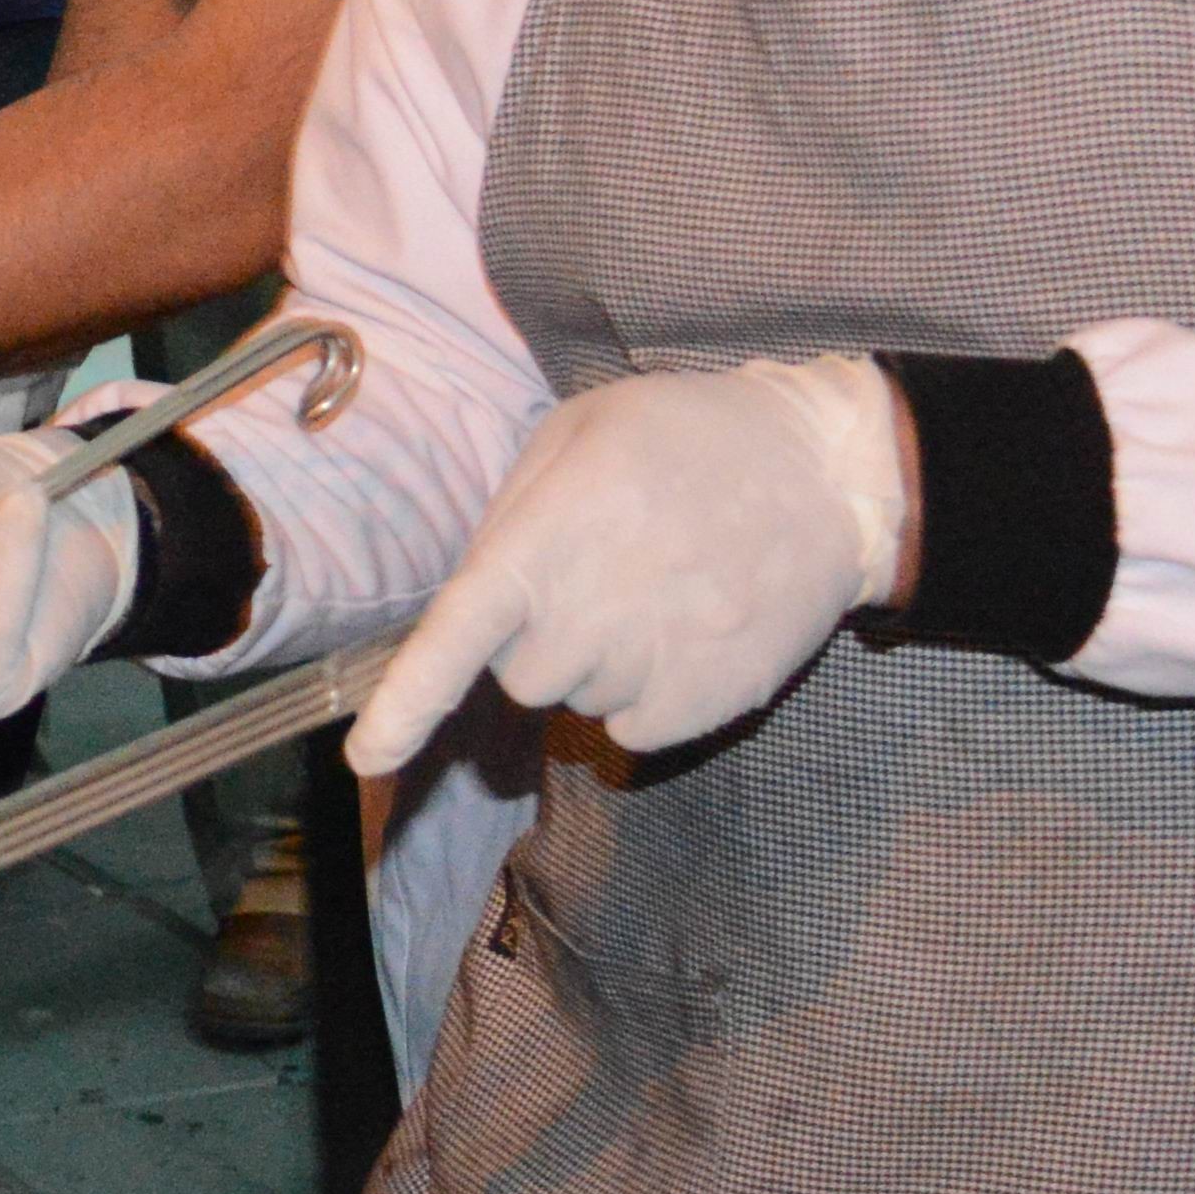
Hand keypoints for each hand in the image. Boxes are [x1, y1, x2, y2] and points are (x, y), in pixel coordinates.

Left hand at [350, 354, 913, 785]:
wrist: (827, 477)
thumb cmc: (688, 442)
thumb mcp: (581, 433)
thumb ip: (510, 514)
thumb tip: (469, 597)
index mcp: (552, 538)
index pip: (458, 635)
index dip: (407, 704)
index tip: (367, 760)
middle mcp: (596, 611)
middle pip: (516, 677)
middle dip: (538, 636)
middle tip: (602, 571)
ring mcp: (655, 664)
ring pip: (574, 701)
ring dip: (595, 661)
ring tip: (659, 587)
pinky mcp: (708, 704)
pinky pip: (630, 728)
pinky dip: (644, 692)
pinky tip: (686, 627)